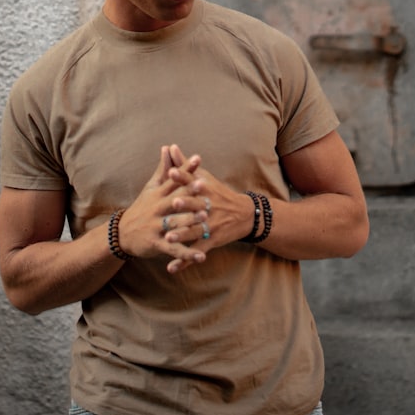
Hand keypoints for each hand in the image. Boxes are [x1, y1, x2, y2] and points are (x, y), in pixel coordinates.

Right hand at [116, 145, 209, 265]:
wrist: (122, 233)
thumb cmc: (142, 207)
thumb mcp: (151, 187)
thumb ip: (163, 169)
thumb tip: (168, 146)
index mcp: (158, 194)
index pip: (173, 178)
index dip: (185, 168)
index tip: (198, 158)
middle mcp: (157, 208)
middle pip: (174, 199)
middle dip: (188, 193)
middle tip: (205, 186)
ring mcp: (156, 226)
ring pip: (174, 223)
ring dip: (189, 221)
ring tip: (205, 220)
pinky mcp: (156, 243)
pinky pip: (173, 249)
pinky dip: (187, 253)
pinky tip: (201, 256)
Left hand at [160, 146, 256, 273]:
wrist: (245, 215)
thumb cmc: (219, 194)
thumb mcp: (205, 177)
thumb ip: (185, 164)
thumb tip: (170, 146)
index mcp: (205, 191)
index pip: (192, 181)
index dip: (182, 176)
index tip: (171, 171)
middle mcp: (208, 207)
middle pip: (196, 205)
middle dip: (185, 204)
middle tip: (173, 202)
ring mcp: (210, 226)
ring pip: (195, 230)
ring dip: (182, 235)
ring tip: (168, 238)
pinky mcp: (211, 241)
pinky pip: (196, 252)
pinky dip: (184, 261)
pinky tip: (171, 268)